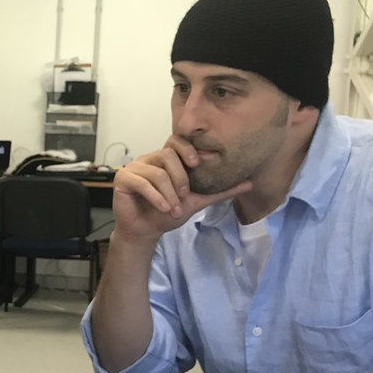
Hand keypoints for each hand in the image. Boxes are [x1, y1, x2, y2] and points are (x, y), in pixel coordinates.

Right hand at [111, 136, 251, 242]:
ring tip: (174, 209)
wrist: (145, 230)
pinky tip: (164, 208)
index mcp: (166, 160)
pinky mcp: (123, 178)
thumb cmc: (167, 212)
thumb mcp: (197, 201)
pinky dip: (156, 197)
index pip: (176, 142)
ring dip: (169, 193)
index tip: (197, 164)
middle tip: (185, 196)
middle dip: (180, 177)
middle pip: (167, 155)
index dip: (187, 149)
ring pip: (157, 172)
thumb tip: (250, 183)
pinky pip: (142, 182)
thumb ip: (220, 191)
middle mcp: (150, 159)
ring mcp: (135, 167)